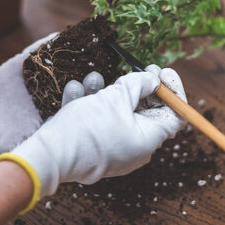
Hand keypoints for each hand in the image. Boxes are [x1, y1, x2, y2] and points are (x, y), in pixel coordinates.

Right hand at [0, 33, 105, 163]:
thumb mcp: (24, 149)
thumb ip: (43, 150)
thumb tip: (68, 155)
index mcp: (55, 118)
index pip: (78, 109)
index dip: (89, 102)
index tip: (98, 95)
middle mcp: (50, 99)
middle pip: (76, 88)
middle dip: (87, 83)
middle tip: (96, 76)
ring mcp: (37, 81)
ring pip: (59, 68)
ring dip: (72, 59)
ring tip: (87, 50)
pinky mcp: (22, 66)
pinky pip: (36, 53)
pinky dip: (47, 43)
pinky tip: (60, 35)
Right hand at [0, 65, 186, 205]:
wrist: (50, 156)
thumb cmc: (87, 128)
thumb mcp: (117, 97)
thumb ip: (139, 84)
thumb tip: (152, 80)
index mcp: (148, 140)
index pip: (174, 115)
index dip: (172, 90)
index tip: (162, 71)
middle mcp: (134, 149)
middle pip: (145, 112)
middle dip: (136, 87)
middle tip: (135, 68)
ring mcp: (114, 151)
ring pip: (117, 114)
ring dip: (108, 92)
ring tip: (94, 77)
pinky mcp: (94, 150)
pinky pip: (100, 124)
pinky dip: (91, 106)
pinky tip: (76, 90)